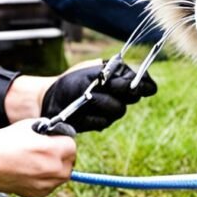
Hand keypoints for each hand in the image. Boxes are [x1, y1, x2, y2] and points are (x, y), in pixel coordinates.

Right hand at [0, 119, 75, 196]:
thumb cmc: (2, 143)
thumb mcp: (27, 126)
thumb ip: (46, 128)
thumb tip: (54, 129)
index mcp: (53, 150)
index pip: (72, 144)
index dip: (62, 138)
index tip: (54, 137)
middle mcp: (54, 170)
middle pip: (70, 160)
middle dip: (62, 153)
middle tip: (47, 147)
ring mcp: (46, 185)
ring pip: (62, 174)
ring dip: (56, 166)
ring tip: (37, 158)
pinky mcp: (37, 194)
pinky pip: (50, 183)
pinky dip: (45, 177)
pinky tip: (30, 169)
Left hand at [41, 62, 156, 131]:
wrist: (51, 97)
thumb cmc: (72, 81)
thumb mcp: (92, 73)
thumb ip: (113, 76)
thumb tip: (133, 82)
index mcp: (120, 77)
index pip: (143, 80)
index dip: (145, 83)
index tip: (142, 85)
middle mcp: (119, 94)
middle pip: (134, 96)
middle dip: (121, 91)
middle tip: (107, 86)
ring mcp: (111, 109)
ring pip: (119, 110)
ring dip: (103, 102)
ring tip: (88, 97)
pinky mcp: (101, 123)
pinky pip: (103, 121)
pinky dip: (92, 115)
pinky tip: (82, 110)